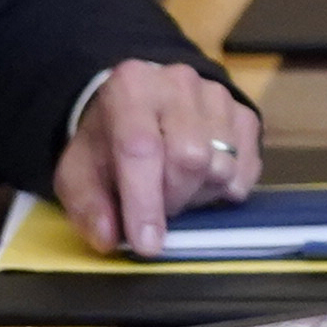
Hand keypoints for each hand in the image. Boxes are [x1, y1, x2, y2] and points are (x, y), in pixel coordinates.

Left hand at [60, 57, 267, 255]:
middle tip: (157, 205)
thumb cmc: (107, 142)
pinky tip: (203, 181)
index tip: (146, 244)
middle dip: (173, 198)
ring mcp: (217, 95)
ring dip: (199, 194)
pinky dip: (227, 188)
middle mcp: (178, 82)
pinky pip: (248, 168)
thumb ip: (88, 206)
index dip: (144, 202)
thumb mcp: (79, 172)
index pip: (140, 148)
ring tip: (177, 187)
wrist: (139, 106)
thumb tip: (109, 238)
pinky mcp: (244, 112)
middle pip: (190, 158)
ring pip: (222, 165)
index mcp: (128, 88)